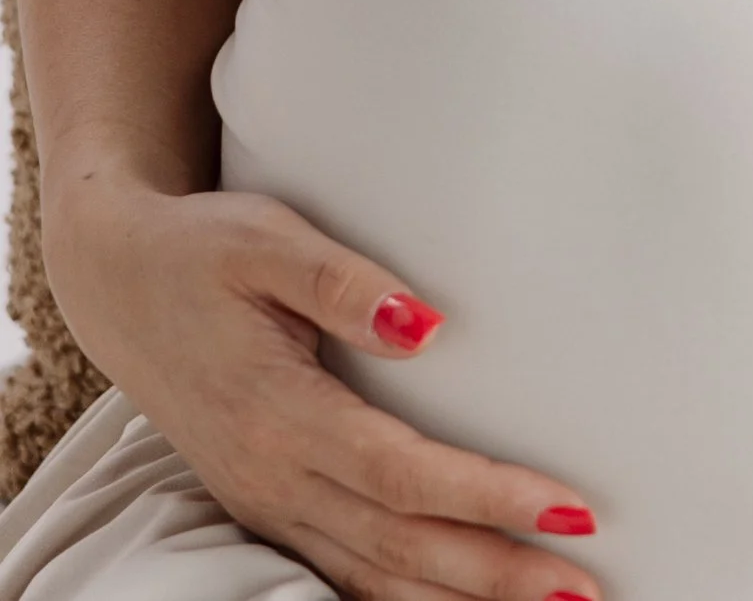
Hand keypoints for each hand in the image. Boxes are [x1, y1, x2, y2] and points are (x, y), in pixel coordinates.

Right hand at [43, 176, 601, 600]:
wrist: (116, 282)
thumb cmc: (201, 249)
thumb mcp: (266, 239)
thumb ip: (343, 281)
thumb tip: (427, 327)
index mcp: (278, 413)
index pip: (403, 475)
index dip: (487, 498)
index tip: (569, 506)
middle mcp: (271, 475)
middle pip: (398, 545)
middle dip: (496, 573)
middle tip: (585, 585)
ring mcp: (264, 501)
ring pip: (370, 577)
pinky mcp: (263, 506)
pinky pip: (339, 575)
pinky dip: (402, 600)